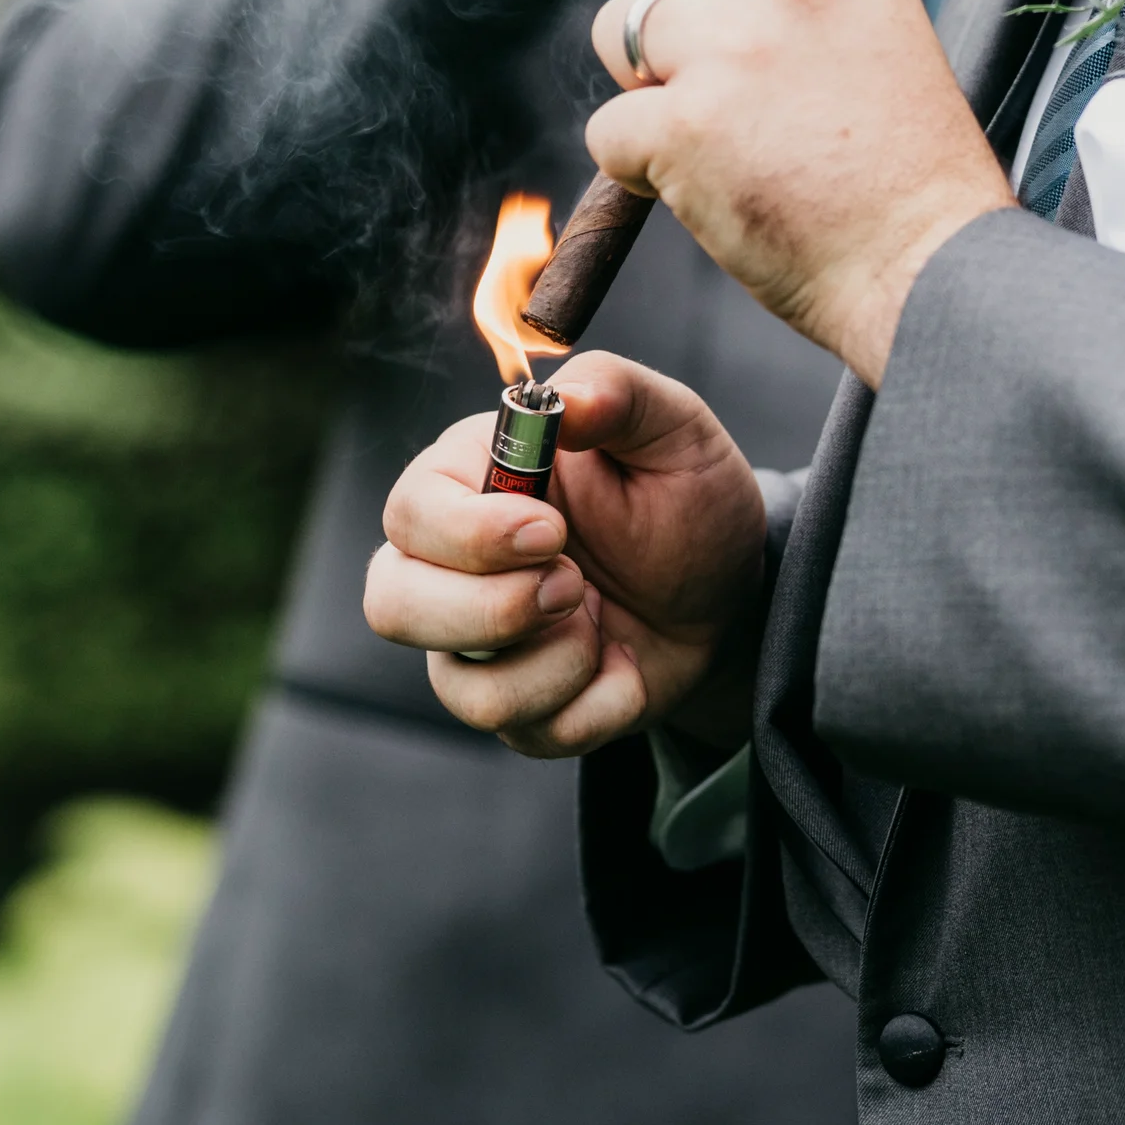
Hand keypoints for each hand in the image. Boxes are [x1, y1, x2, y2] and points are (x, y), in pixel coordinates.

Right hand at [365, 354, 764, 755]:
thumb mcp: (674, 431)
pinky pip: (525, 731)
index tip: (552, 531)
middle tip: (575, 586)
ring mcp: (474, 644)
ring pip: (459, 689)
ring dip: (554, 662)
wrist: (730, 596)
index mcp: (469, 482)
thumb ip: (620, 393)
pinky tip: (621, 664)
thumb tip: (567, 397)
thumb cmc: (685, 502)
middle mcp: (448, 567)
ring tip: (600, 620)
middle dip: (494, 610)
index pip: (409, 514)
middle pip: (394, 606)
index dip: (470, 534)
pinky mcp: (515, 706)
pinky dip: (594, 703)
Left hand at [589, 0, 1010, 381]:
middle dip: (660, 11)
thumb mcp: (880, 22)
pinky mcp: (688, 124)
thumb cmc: (902, 165)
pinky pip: (608, 126)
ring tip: (712, 137)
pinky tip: (703, 188)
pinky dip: (637, 168)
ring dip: (645, 88)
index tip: (733, 20)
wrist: (925, 264)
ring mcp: (734, 48)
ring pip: (616, 29)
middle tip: (704, 79)